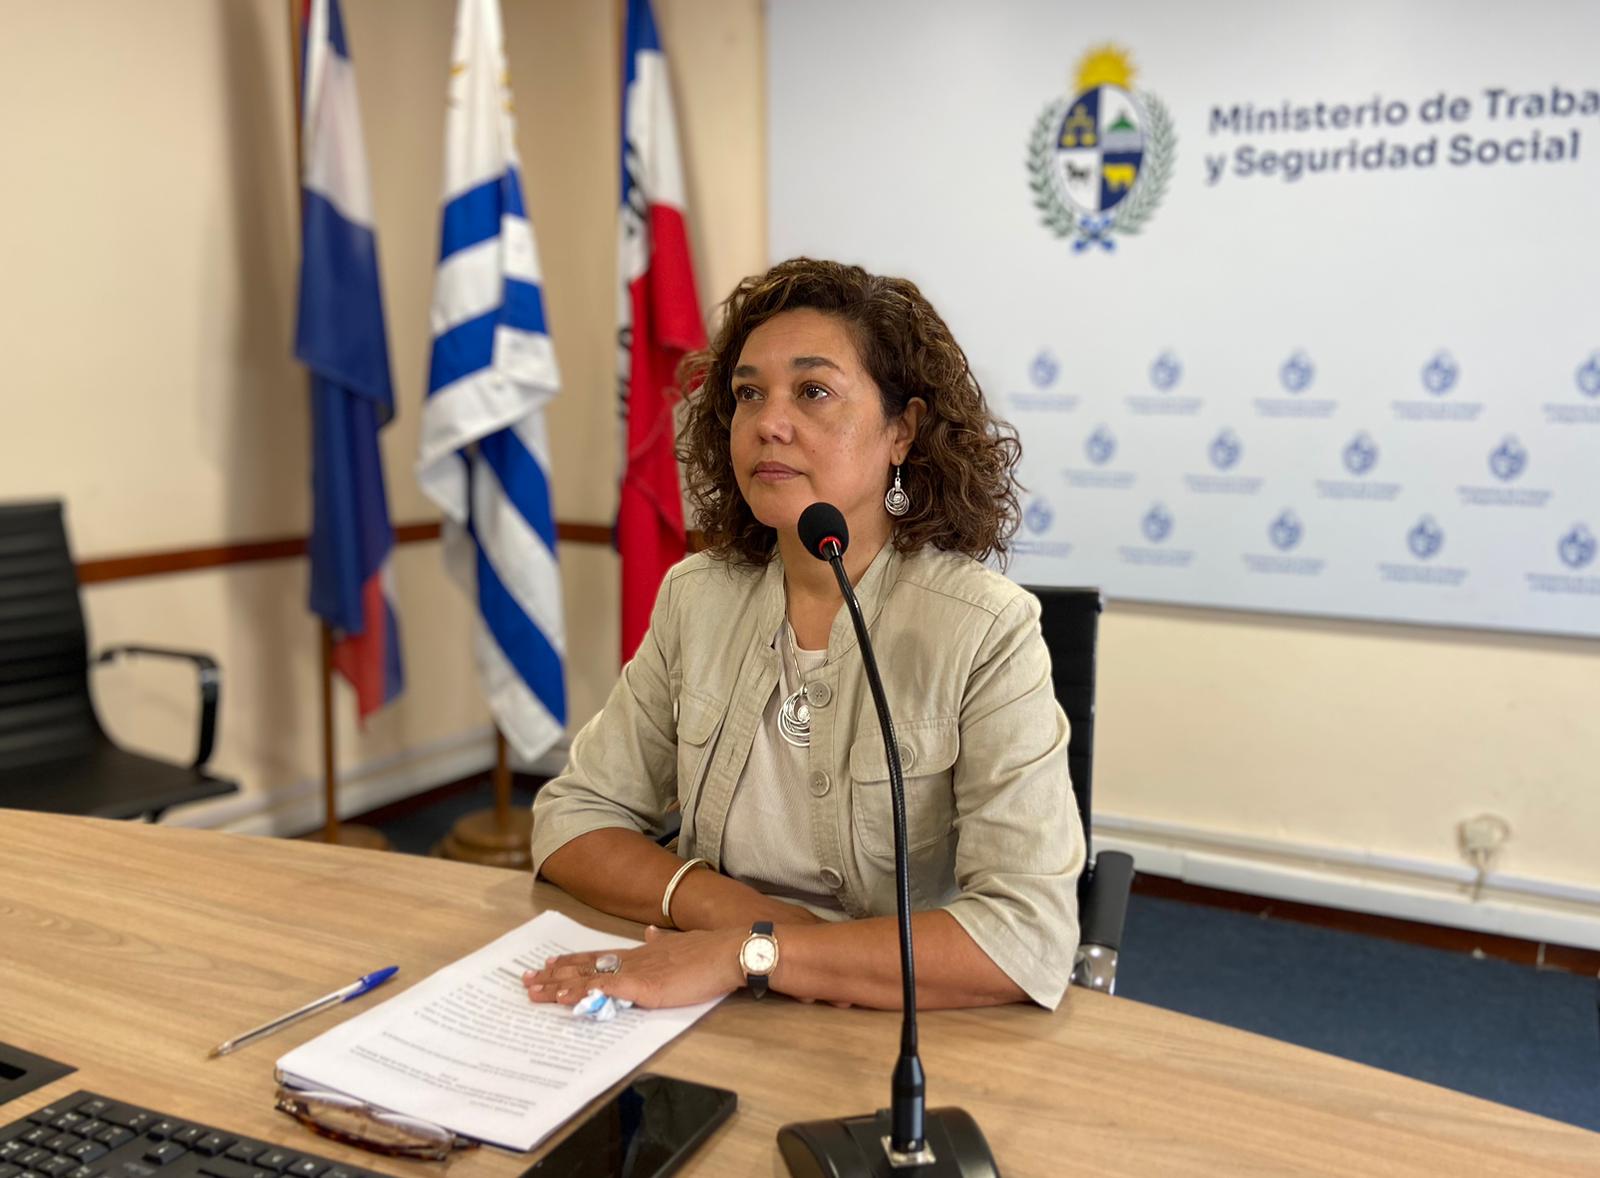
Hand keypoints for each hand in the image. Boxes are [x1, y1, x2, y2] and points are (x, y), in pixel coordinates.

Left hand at [522, 926, 744, 1009]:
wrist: (726, 951)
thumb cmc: (709, 953)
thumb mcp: (679, 944)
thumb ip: (662, 941)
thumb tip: (651, 933)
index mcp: (640, 953)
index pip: (596, 957)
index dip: (571, 962)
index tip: (548, 964)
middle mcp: (631, 960)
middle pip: (584, 967)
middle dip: (553, 975)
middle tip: (526, 980)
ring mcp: (634, 972)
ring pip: (586, 978)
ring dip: (557, 985)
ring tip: (533, 991)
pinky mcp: (642, 987)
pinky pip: (603, 990)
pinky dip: (580, 994)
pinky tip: (563, 999)